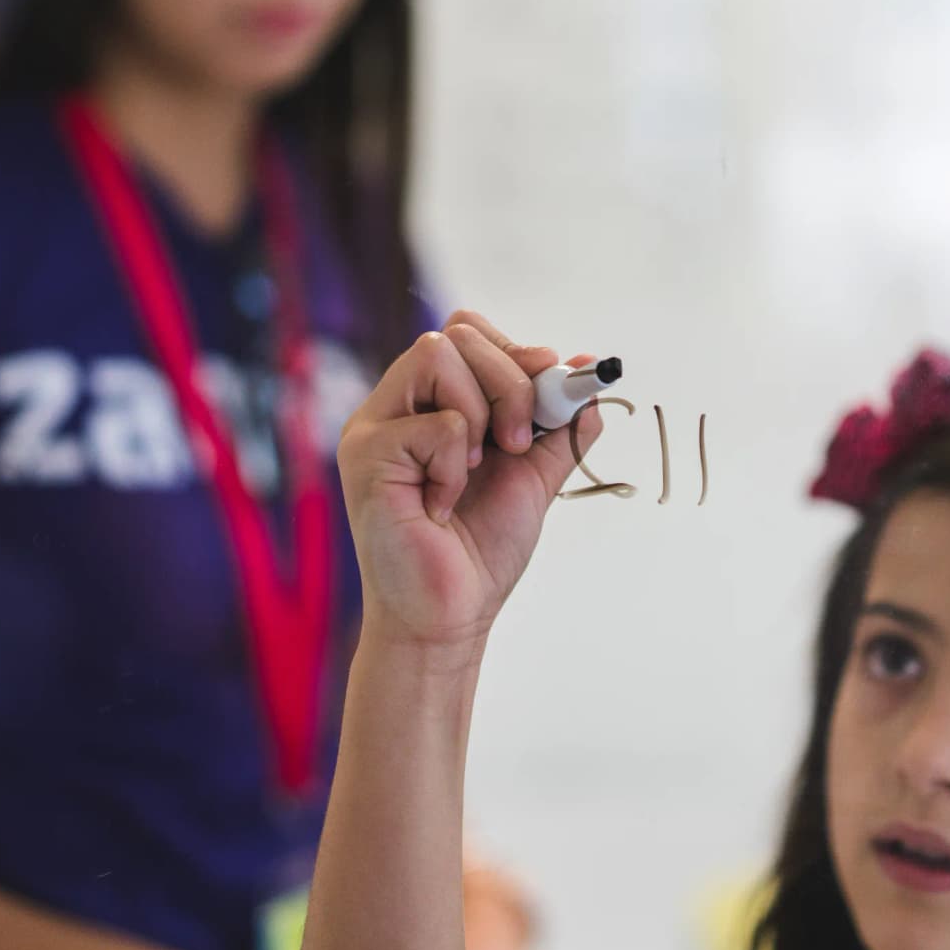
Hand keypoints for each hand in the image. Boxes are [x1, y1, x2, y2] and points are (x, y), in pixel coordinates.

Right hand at [337, 311, 601, 651]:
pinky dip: (457, 464)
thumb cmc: (478, 553)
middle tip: (520, 443)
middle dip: (511, 380)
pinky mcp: (365, 454)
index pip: (469, 333)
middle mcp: (396, 405)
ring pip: (438, 354)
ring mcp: (374, 426)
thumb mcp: (534, 476)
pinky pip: (436, 423)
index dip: (517, 353)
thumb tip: (584, 369)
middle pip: (457, 331)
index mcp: (431, 403)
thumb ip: (558, 425)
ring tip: (478, 469)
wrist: (448, 618)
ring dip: (483, 411)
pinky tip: (440, 504)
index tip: (553, 390)